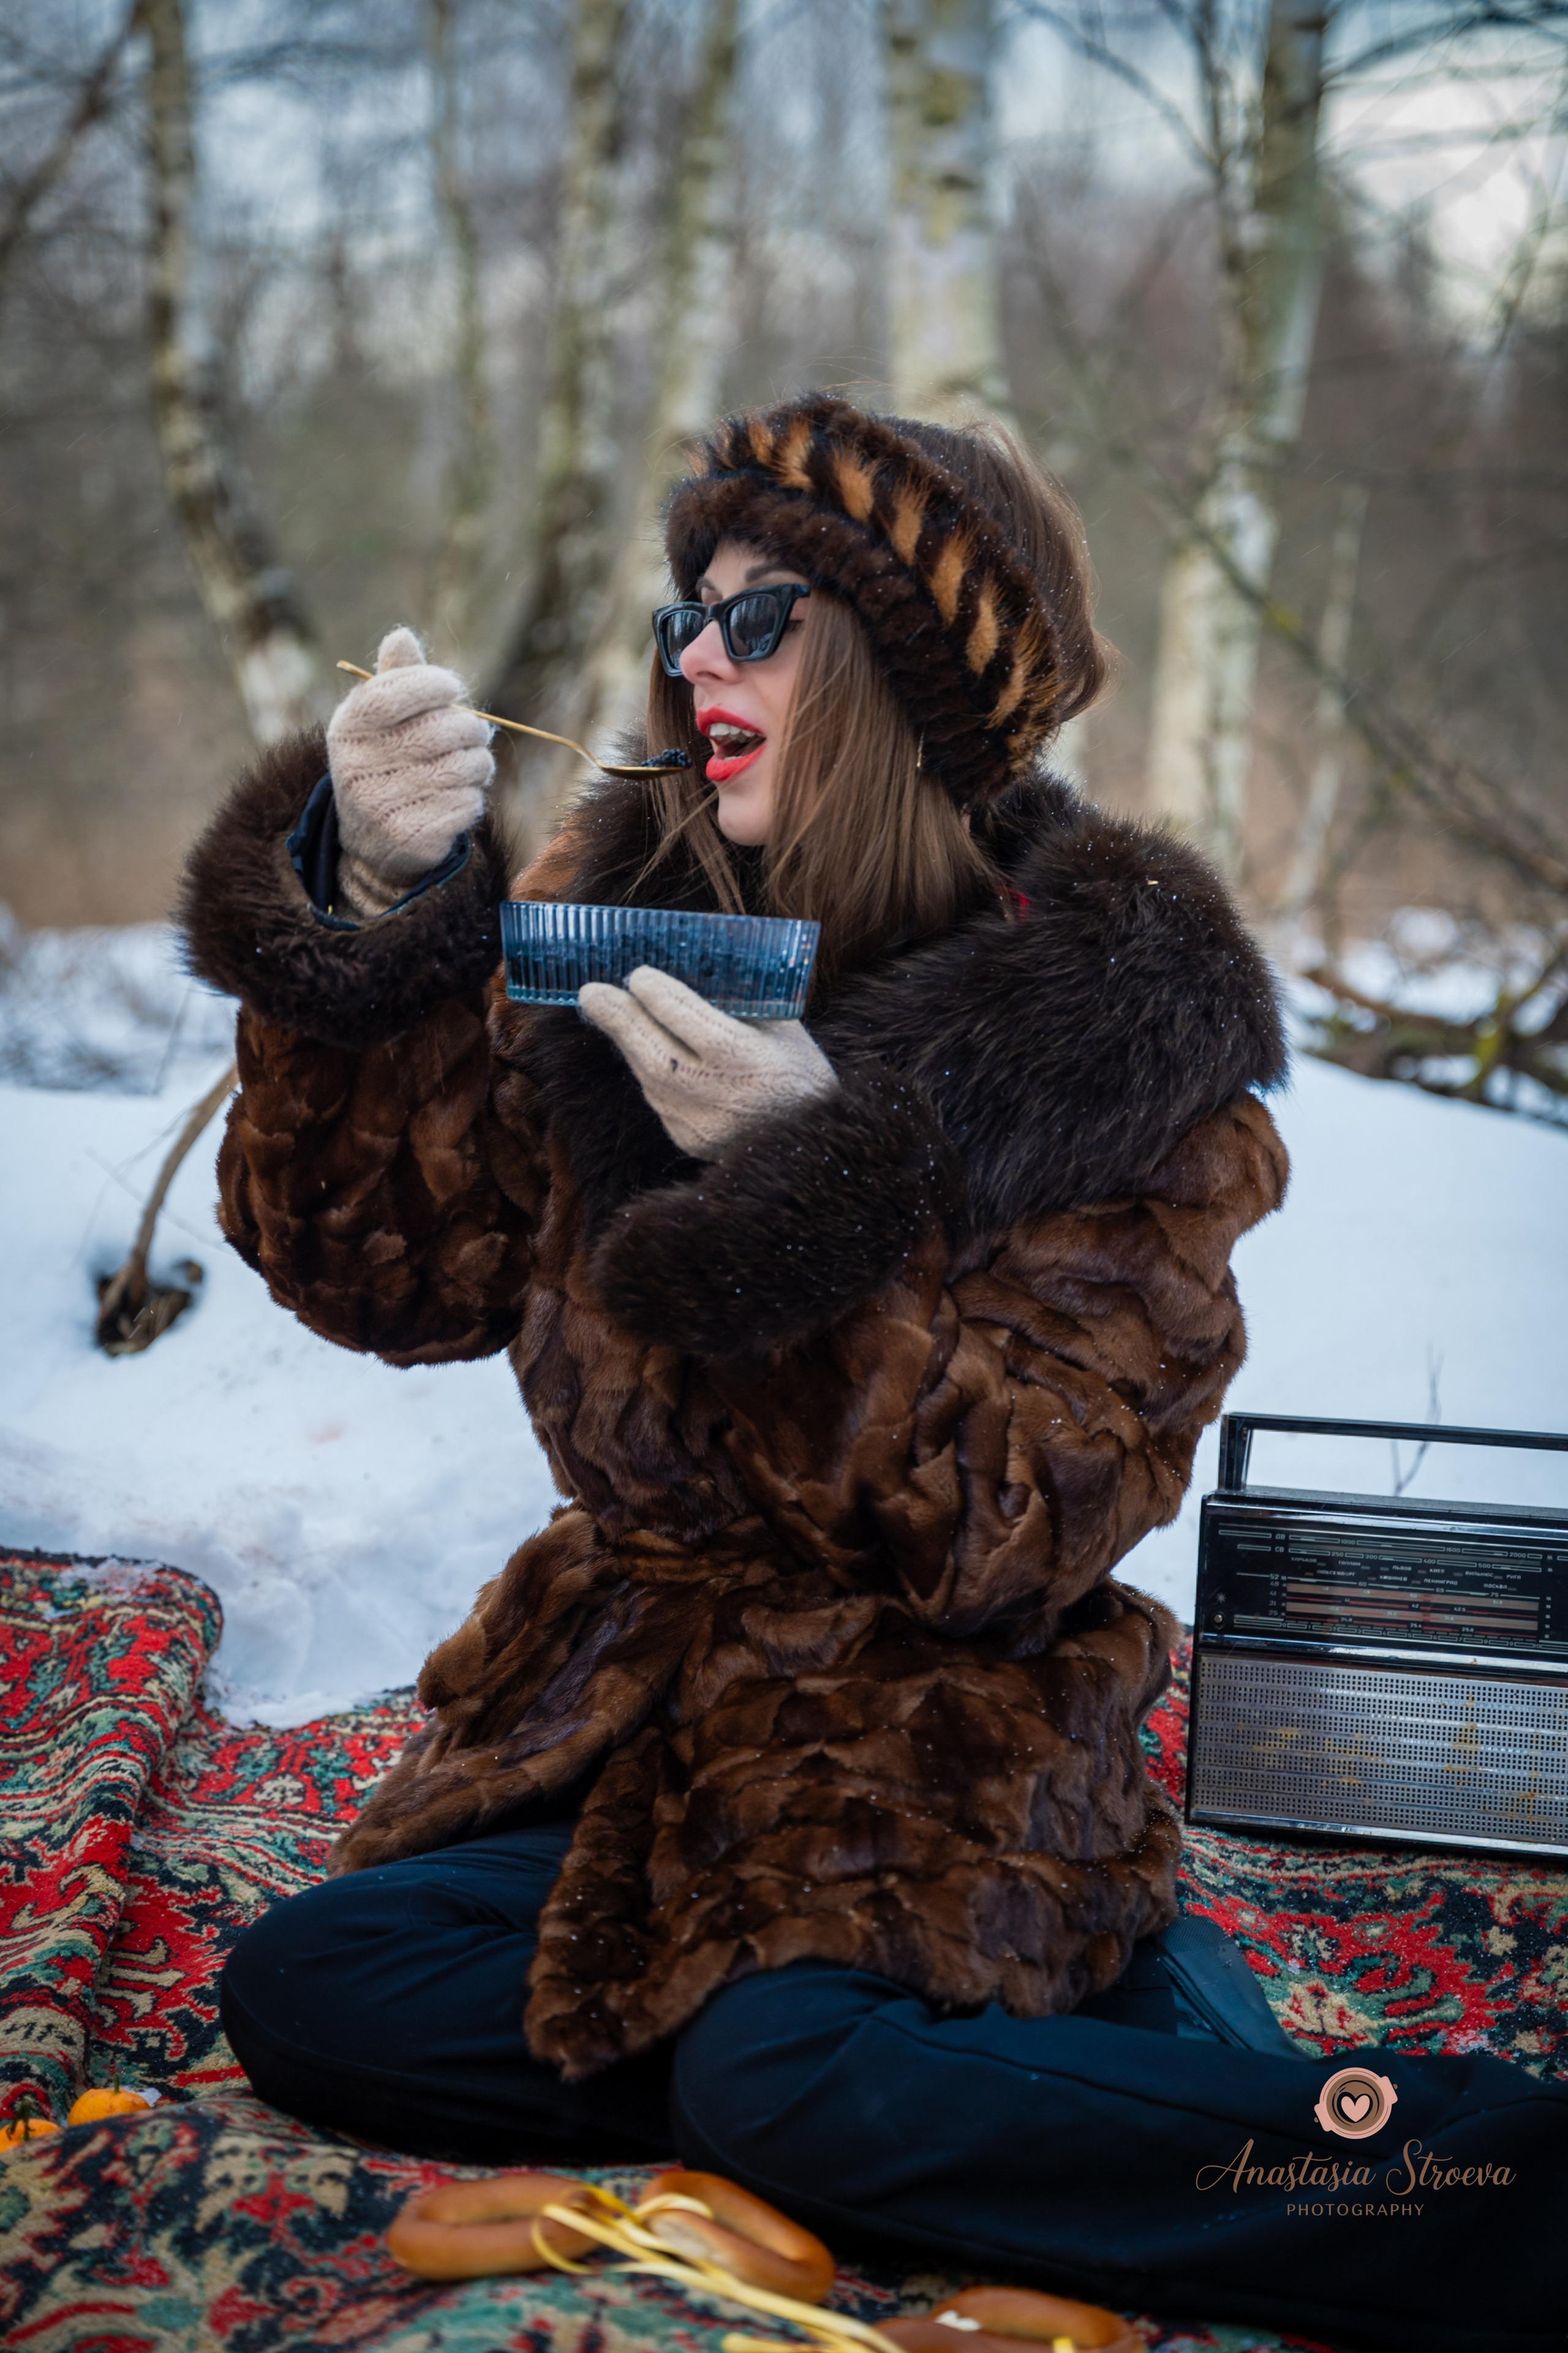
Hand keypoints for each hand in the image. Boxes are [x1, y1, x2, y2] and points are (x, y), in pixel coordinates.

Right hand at [326, 626, 493, 918]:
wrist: (373, 843)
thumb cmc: (386, 764)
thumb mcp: (382, 721)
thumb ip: (396, 678)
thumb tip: (401, 635)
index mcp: (348, 730)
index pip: (395, 692)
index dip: (433, 684)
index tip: (453, 688)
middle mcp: (358, 769)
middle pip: (441, 731)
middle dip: (471, 728)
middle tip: (477, 734)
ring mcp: (382, 807)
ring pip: (462, 768)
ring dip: (480, 764)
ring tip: (474, 765)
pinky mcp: (412, 839)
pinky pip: (468, 804)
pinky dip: (474, 798)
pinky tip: (460, 798)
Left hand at [578, 965, 836, 1159]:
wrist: (815, 1142)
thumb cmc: (799, 1071)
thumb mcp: (783, 1028)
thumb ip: (739, 1003)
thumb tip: (688, 968)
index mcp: (747, 1060)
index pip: (686, 1019)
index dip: (655, 993)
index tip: (638, 974)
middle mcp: (718, 1096)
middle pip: (651, 1051)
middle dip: (618, 1017)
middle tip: (592, 992)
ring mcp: (699, 1124)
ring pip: (648, 1075)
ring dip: (631, 1042)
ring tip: (616, 1014)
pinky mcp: (687, 1140)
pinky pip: (657, 1097)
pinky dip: (649, 1070)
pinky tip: (648, 1051)